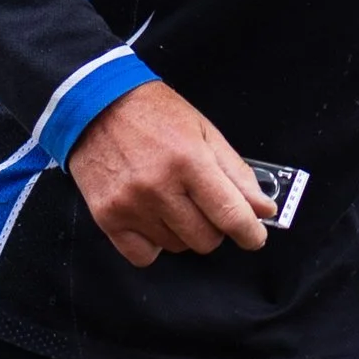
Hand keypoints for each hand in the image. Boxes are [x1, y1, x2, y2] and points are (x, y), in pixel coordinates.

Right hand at [66, 79, 275, 267]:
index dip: (250, 233)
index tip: (255, 237)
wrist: (96, 103)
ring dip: (183, 232)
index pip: (231, 215)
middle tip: (205, 206)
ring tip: (172, 201)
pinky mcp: (107, 217)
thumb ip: (236, 172)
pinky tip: (152, 219)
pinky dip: (154, 244)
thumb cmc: (154, 113)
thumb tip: (262, 208)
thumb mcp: (204, 131)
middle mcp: (159, 187)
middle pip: (205, 239)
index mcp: (189, 160)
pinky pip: (144, 256)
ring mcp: (131, 205)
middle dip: (214, 227)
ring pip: (177, 247)